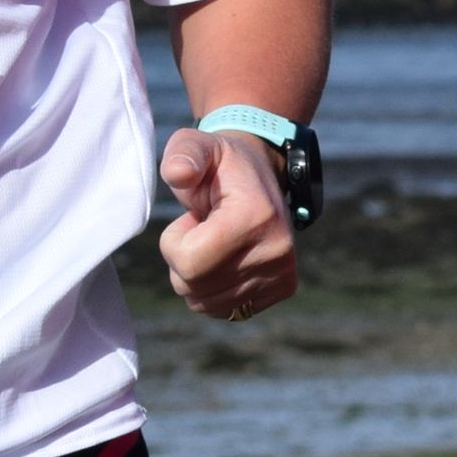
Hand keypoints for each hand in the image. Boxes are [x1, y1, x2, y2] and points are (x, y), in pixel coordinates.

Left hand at [160, 128, 299, 319]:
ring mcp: (283, 272)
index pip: (189, 263)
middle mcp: (278, 250)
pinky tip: (224, 260)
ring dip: (197, 276)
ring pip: (206, 303)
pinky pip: (225, 310)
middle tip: (202, 230)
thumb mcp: (196, 147)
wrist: (263, 173)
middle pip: (195, 287)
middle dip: (182, 260)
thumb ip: (183, 155)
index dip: (173, 242)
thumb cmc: (220, 163)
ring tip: (214, 243)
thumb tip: (178, 174)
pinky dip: (212, 290)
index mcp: (257, 216)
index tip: (191, 219)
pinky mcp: (283, 287)